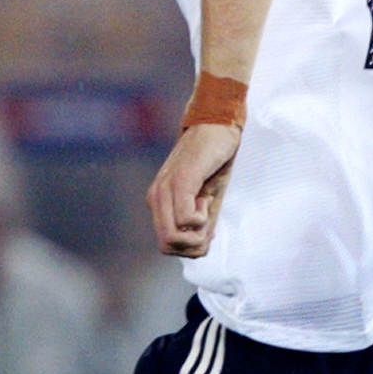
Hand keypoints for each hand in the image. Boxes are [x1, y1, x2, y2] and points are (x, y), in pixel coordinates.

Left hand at [147, 122, 240, 257]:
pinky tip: (206, 198)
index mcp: (158, 203)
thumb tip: (199, 248)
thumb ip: (197, 221)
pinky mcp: (181, 181)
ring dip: (198, 232)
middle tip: (208, 222)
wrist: (216, 125)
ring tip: (206, 206)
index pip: (166, 245)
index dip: (189, 246)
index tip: (205, 227)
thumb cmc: (213, 161)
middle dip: (193, 245)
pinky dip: (201, 217)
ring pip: (173, 237)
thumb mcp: (204, 197)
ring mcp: (166, 189)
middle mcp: (156, 198)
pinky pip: (185, 218)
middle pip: (167, 246)